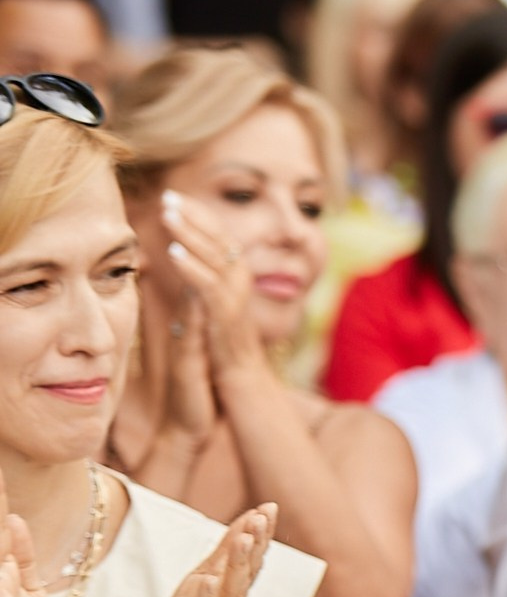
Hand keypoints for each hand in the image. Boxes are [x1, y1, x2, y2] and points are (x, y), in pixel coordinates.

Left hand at [140, 503, 271, 596]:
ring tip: (245, 537)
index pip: (246, 555)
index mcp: (227, 589)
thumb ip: (218, 565)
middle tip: (266, 513)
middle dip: (256, 539)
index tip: (267, 506)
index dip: (256, 531)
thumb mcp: (199, 591)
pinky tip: (210, 581)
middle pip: (247, 566)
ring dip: (238, 562)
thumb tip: (237, 534)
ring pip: (232, 587)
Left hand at [156, 192, 264, 378]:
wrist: (248, 400)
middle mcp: (242, 294)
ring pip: (219, 263)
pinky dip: (195, 271)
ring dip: (193, 236)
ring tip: (168, 215)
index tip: (175, 198)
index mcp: (237, 289)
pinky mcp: (229, 328)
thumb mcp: (211, 321)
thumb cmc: (227, 363)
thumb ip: (203, 295)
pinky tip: (175, 253)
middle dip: (197, 218)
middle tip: (169, 196)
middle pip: (224, 245)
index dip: (201, 219)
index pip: (221, 244)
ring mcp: (238, 310)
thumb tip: (187, 274)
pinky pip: (213, 293)